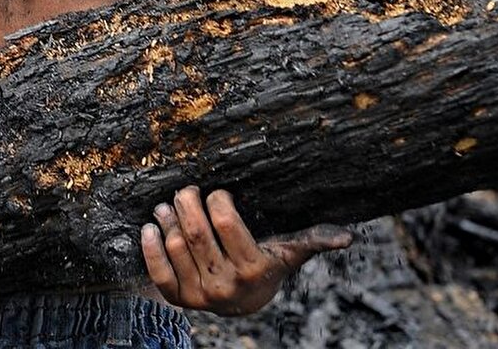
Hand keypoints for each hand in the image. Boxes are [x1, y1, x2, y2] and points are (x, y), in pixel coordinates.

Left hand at [141, 186, 351, 315]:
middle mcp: (226, 284)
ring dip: (166, 219)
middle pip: (196, 230)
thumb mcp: (288, 254)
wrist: (242, 306)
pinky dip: (150, 247)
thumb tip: (348, 237)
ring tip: (166, 205)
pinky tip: (150, 228)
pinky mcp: (180, 299)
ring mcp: (201, 294)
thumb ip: (312, 240)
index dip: (217, 198)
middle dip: (187, 202)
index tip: (217, 192)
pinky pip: (159, 272)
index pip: (226, 220)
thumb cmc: (265, 267)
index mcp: (253, 267)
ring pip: (176, 245)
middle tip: (186, 190)